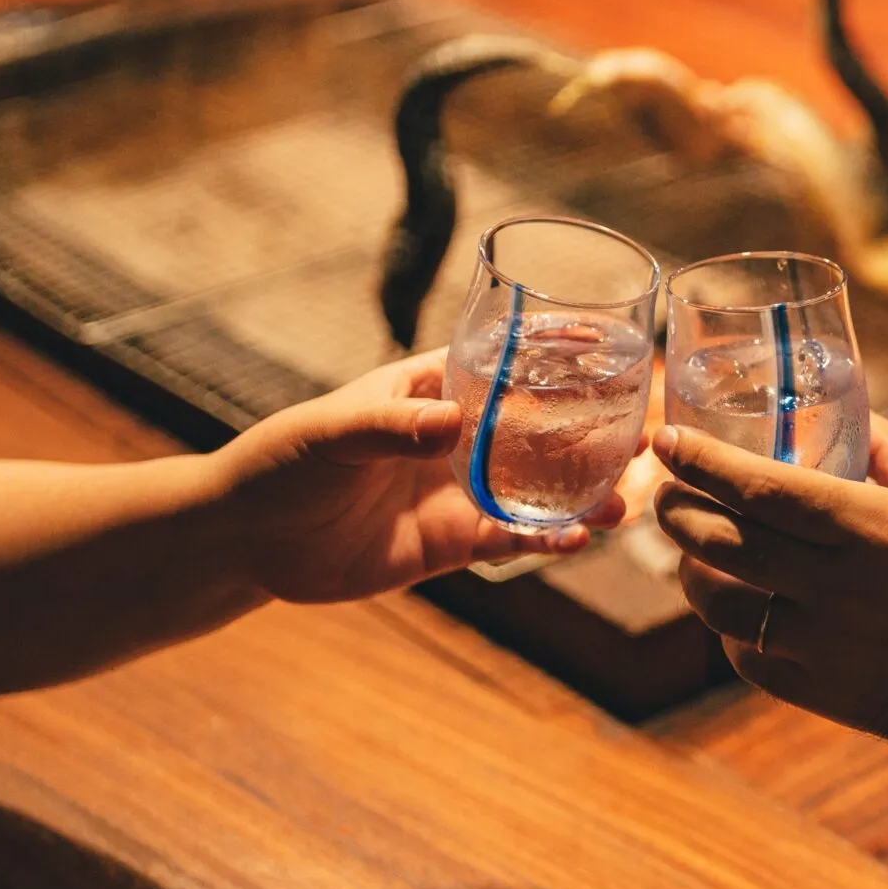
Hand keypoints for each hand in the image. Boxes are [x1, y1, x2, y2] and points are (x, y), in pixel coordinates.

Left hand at [212, 352, 623, 603]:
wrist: (246, 541)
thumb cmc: (280, 464)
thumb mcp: (332, 435)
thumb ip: (392, 430)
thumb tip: (452, 427)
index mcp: (429, 392)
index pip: (503, 364)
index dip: (554, 355)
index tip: (607, 346)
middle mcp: (453, 439)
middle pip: (536, 430)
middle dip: (589, 433)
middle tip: (641, 436)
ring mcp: (455, 491)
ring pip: (534, 489)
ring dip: (579, 495)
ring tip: (621, 504)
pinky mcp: (449, 543)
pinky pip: (510, 539)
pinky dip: (546, 540)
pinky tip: (575, 540)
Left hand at [651, 416, 887, 755]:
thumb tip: (845, 416)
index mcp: (872, 526)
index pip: (756, 486)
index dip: (699, 461)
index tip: (668, 441)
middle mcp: (841, 586)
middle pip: (721, 541)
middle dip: (680, 511)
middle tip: (671, 495)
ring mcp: (830, 647)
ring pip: (720, 606)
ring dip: (695, 574)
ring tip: (698, 556)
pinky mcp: (831, 696)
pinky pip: (749, 660)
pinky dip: (731, 632)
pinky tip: (742, 614)